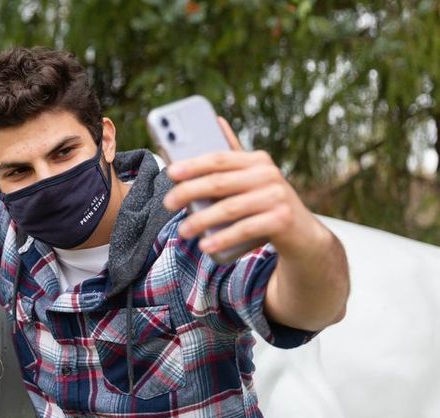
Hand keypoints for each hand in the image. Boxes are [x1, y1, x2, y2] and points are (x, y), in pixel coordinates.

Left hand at [163, 118, 325, 259]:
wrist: (303, 234)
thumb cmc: (267, 203)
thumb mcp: (253, 179)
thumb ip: (233, 158)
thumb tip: (216, 120)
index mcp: (257, 161)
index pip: (219, 159)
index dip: (192, 164)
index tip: (170, 173)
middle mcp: (268, 175)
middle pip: (219, 183)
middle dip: (188, 192)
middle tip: (167, 204)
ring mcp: (276, 197)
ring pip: (229, 208)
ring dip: (201, 221)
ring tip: (183, 231)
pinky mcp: (281, 220)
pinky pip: (245, 229)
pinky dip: (222, 238)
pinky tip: (205, 245)